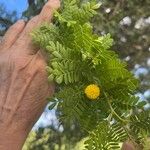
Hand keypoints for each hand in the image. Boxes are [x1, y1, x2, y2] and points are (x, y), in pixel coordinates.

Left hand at [0, 0, 59, 148]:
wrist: (6, 118)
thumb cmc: (32, 106)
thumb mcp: (50, 88)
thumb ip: (53, 67)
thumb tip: (56, 52)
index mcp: (41, 68)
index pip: (49, 36)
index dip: (53, 17)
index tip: (57, 4)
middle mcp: (24, 58)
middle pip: (35, 28)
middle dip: (44, 15)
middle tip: (52, 8)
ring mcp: (8, 56)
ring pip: (22, 30)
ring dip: (32, 22)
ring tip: (38, 19)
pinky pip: (8, 36)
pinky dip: (16, 28)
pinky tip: (21, 24)